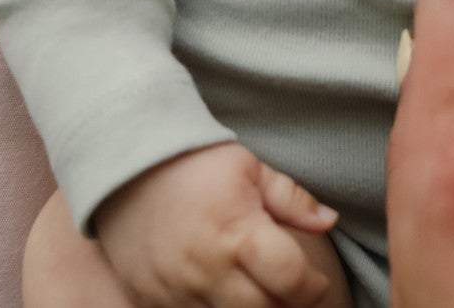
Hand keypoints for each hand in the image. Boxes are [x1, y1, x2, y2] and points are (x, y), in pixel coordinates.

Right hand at [92, 140, 340, 306]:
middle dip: (285, 306)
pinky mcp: (151, 302)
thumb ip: (290, 198)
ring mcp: (177, 292)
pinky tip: (218, 292)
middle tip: (286, 289)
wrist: (124, 161)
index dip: (313, 288)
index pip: (293, 283)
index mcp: (238, 234)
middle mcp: (208, 270)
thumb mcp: (248, 167)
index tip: (314, 281)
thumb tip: (329, 220)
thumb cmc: (193, 162)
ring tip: (253, 287)